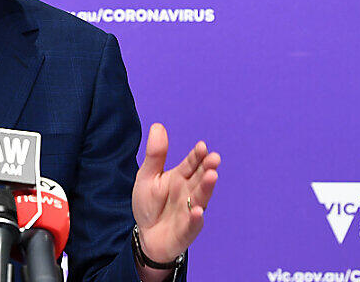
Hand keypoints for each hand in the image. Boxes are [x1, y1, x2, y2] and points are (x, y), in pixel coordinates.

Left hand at [132, 123, 219, 263]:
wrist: (146, 234)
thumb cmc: (149, 204)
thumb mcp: (147, 176)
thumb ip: (155, 155)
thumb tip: (158, 125)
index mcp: (181, 177)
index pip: (191, 163)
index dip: (197, 155)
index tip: (202, 146)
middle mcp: (189, 192)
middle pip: (200, 178)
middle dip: (207, 168)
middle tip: (214, 159)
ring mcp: (190, 211)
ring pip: (200, 198)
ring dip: (206, 188)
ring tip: (212, 176)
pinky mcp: (187, 230)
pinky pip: (192, 224)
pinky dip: (195, 218)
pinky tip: (197, 211)